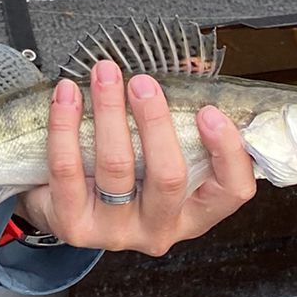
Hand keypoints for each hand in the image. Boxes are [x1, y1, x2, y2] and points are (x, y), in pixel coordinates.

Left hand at [17, 60, 256, 254]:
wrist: (65, 208)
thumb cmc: (125, 173)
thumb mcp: (158, 153)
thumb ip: (180, 116)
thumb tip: (191, 65)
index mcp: (194, 212)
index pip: (231, 191)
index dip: (228, 152)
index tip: (209, 110)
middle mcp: (160, 227)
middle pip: (168, 177)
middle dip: (155, 121)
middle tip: (141, 82)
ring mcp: (117, 231)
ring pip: (116, 166)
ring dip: (109, 111)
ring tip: (104, 74)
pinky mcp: (74, 225)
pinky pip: (67, 169)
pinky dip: (65, 126)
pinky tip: (66, 96)